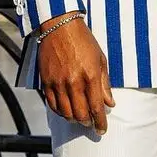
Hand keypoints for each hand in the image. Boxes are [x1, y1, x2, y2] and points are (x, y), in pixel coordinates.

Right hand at [36, 15, 114, 133]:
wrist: (59, 26)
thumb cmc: (83, 41)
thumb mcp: (101, 60)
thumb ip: (104, 84)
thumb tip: (110, 103)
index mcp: (90, 76)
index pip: (96, 108)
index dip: (100, 122)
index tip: (102, 129)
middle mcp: (73, 82)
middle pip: (80, 114)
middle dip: (87, 123)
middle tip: (91, 123)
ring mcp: (58, 83)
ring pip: (65, 113)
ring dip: (73, 119)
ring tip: (79, 118)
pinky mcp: (46, 81)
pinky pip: (52, 104)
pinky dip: (59, 112)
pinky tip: (65, 111)